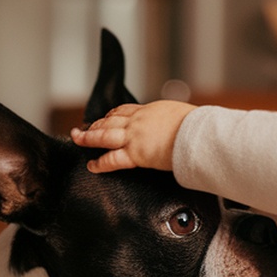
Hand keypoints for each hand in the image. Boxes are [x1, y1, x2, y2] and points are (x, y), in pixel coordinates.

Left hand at [71, 100, 195, 171]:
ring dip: (89, 138)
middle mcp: (139, 121)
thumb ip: (175, 121)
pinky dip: (100, 162)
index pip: (125, 111)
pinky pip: (112, 159)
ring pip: (105, 135)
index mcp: (150, 111)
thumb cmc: (197, 127)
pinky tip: (92, 166)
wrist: (197, 134)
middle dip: (95, 124)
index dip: (112, 115)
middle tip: (84, 128)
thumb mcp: (183, 115)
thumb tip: (181, 126)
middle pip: (110, 120)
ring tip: (79, 140)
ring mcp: (135, 137)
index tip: (106, 117)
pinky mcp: (136, 153)